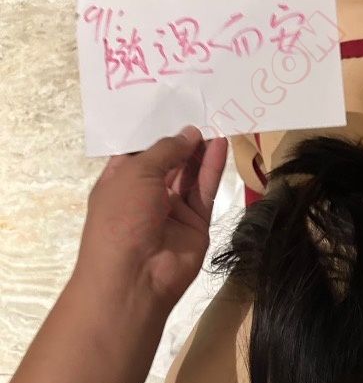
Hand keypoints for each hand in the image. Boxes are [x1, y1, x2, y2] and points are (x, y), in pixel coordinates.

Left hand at [74, 126, 227, 308]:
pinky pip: (205, 191)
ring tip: (217, 122)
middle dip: (182, 140)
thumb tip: (189, 133)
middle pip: (168, 162)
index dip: (156, 132)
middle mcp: (146, 194)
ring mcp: (172, 210)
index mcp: (120, 181)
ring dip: (201, 151)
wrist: (136, 275)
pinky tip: (221, 144)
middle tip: (202, 111)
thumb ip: (165, 150)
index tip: (174, 107)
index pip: (139, 152)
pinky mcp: (196, 223)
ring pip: (190, 175)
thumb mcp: (136, 173)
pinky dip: (213, 168)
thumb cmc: (121, 217)